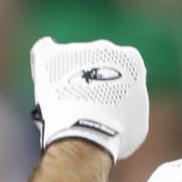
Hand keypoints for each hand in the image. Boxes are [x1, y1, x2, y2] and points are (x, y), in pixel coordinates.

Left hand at [29, 37, 148, 162]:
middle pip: (99, 58)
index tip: (110, 100)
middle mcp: (106, 48)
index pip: (124, 67)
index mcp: (131, 60)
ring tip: (65, 100)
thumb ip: (129, 103)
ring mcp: (78, 50)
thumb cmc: (117, 133)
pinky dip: (46, 59)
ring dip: (69, 74)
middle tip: (87, 101)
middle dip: (93, 76)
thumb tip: (119, 106)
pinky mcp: (53, 56)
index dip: (116, 85)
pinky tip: (45, 70)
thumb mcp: (137, 119)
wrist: (87, 131)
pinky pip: (47, 51)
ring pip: (73, 58)